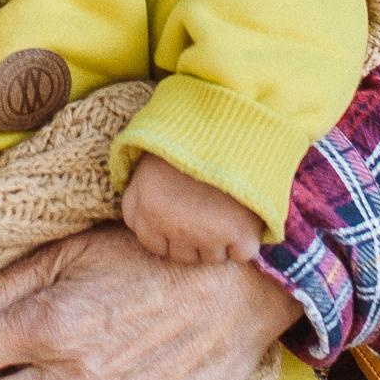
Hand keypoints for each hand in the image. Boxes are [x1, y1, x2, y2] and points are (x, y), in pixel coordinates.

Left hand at [119, 151, 268, 268]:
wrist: (231, 122)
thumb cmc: (185, 136)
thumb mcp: (145, 161)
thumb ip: (134, 195)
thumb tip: (134, 222)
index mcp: (148, 210)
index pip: (152, 244)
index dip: (166, 232)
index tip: (178, 216)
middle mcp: (175, 229)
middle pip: (182, 255)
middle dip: (191, 238)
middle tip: (204, 211)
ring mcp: (209, 235)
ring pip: (211, 257)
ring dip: (218, 240)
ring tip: (225, 209)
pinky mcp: (241, 235)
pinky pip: (241, 254)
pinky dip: (245, 240)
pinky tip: (244, 217)